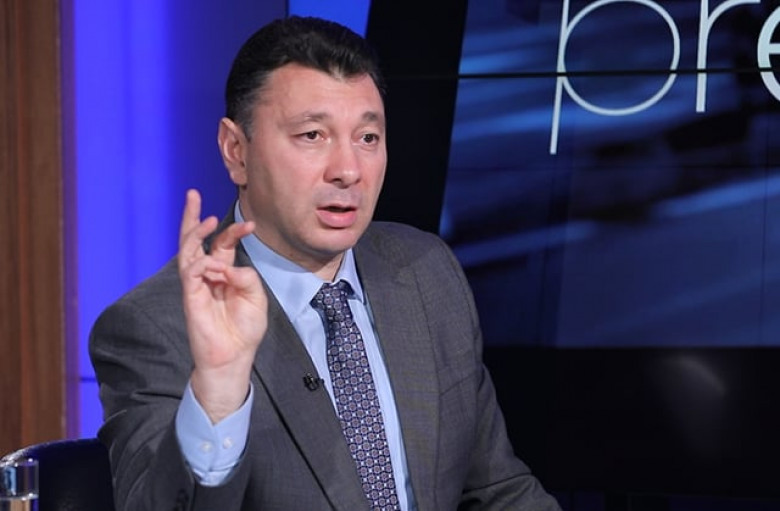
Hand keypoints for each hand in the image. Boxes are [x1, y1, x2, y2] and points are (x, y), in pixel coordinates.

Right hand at [178, 189, 267, 422]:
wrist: (234, 356)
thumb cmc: (245, 329)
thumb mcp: (256, 298)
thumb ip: (246, 278)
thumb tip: (226, 267)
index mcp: (225, 272)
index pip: (224, 244)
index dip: (235, 231)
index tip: (251, 224)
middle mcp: (208, 274)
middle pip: (196, 240)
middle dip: (193, 216)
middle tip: (192, 193)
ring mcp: (196, 284)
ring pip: (187, 251)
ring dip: (195, 233)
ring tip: (207, 220)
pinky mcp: (190, 297)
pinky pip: (190, 272)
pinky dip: (202, 264)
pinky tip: (213, 264)